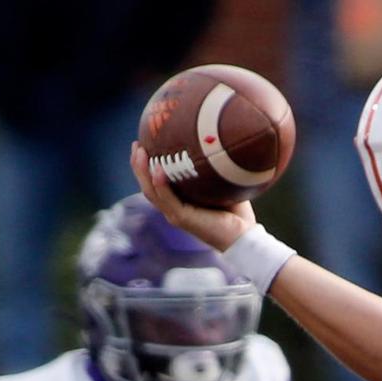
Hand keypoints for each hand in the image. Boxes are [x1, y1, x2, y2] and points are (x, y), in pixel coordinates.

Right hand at [130, 142, 255, 250]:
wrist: (245, 237)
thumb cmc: (237, 212)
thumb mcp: (221, 186)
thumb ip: (213, 171)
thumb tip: (216, 144)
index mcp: (180, 201)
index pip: (155, 183)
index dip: (146, 166)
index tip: (143, 143)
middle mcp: (173, 208)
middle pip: (147, 185)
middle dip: (138, 165)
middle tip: (136, 145)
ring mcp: (176, 214)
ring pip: (151, 192)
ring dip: (143, 172)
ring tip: (139, 152)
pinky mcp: (183, 219)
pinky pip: (167, 199)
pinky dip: (161, 185)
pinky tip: (158, 170)